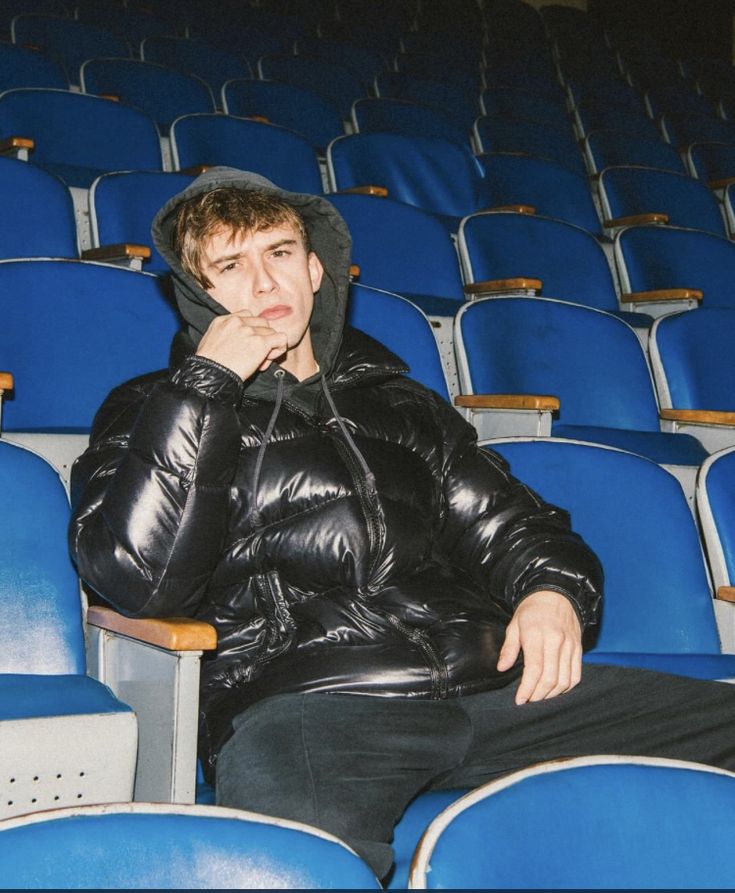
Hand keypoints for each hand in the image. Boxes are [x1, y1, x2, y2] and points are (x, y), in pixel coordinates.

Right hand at [196, 311, 287, 380]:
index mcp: (224, 320)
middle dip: (261, 338)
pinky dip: (279, 349)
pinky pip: (281, 339)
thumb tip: (241, 340)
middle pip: (262, 323)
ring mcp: (250, 331)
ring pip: (272, 332)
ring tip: (259, 361)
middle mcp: (238, 322)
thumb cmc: (209, 365)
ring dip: (269, 346)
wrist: (210, 374)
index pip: (248, 316)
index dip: (252, 330)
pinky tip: (268, 359)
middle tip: (254, 355)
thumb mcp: (211, 340)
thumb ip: (227, 334)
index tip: (247, 344)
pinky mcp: (261, 342)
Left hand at [497, 590, 582, 704]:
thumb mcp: (514, 624)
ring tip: (540, 697)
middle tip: (529, 700)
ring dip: (552, 694)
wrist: (555, 593)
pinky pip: (576, 675)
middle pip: (550, 678)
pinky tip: (556, 690)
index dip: (527, 688)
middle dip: (538, 695)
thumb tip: (502, 668)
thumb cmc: (532, 610)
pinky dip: (567, 687)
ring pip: (565, 680)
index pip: (534, 669)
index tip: (520, 700)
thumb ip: (509, 648)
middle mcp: (556, 641)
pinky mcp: (579, 648)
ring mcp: (570, 645)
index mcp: (536, 634)